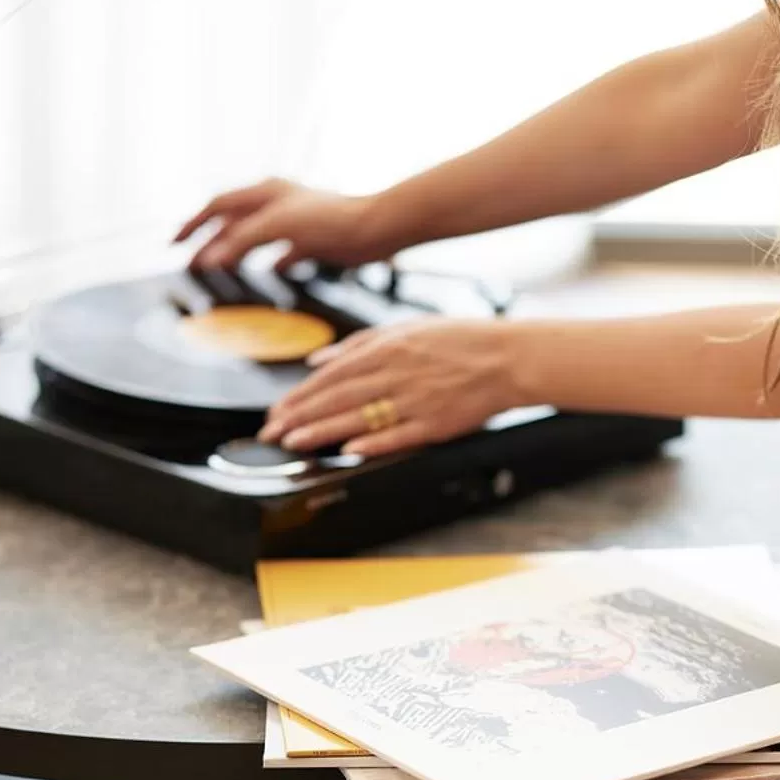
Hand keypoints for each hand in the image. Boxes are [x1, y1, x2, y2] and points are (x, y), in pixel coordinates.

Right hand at [173, 177, 388, 271]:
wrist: (374, 230)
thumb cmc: (329, 221)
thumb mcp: (277, 227)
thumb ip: (240, 242)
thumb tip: (206, 259)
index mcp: (264, 192)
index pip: (218, 205)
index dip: (194, 224)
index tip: (173, 243)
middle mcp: (276, 202)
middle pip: (233, 221)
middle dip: (210, 240)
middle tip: (190, 262)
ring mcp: (293, 220)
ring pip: (254, 235)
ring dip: (235, 250)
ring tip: (220, 267)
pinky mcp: (311, 239)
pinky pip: (283, 250)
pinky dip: (270, 260)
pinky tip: (269, 270)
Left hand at [258, 318, 519, 457]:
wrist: (507, 357)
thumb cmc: (459, 341)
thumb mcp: (404, 328)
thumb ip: (358, 344)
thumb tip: (318, 358)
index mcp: (386, 348)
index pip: (330, 374)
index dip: (299, 395)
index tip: (276, 411)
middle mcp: (395, 372)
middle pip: (337, 397)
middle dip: (299, 415)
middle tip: (272, 433)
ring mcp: (415, 400)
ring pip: (360, 417)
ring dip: (323, 431)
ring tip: (295, 442)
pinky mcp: (435, 423)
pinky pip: (399, 435)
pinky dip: (374, 443)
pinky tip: (349, 451)